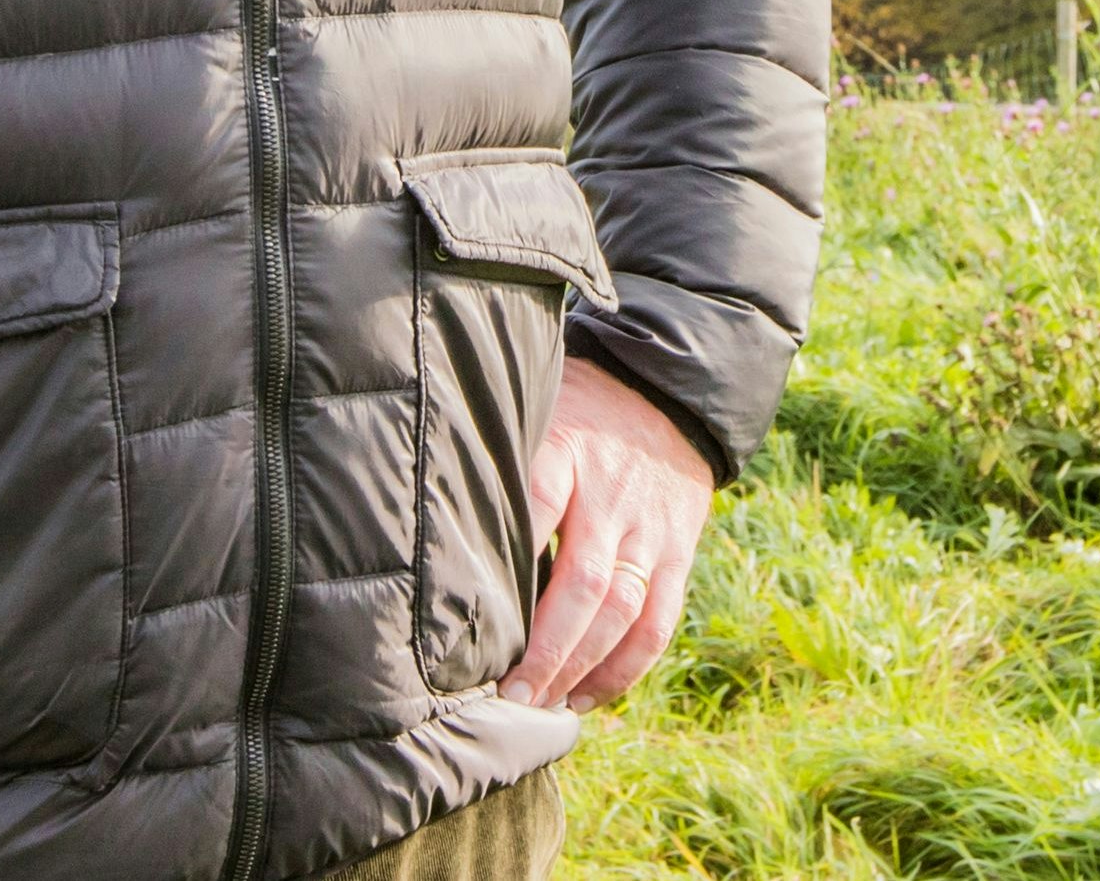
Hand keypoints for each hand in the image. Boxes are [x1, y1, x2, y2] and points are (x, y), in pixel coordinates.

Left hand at [501, 357, 715, 711]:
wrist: (667, 393)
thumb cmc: (575, 411)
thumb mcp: (531, 412)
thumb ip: (493, 459)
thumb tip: (420, 510)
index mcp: (565, 451)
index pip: (532, 510)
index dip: (503, 569)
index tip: (467, 624)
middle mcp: (610, 495)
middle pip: (582, 583)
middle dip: (546, 647)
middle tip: (508, 694)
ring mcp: (649, 529)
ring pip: (622, 611)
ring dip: (581, 667)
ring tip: (539, 705)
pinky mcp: (678, 553)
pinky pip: (657, 623)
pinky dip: (624, 669)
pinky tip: (585, 698)